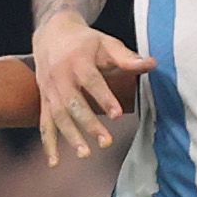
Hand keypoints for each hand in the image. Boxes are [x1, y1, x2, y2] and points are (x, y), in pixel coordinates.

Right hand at [32, 18, 155, 164]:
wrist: (51, 34)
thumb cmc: (86, 41)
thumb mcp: (106, 43)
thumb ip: (127, 57)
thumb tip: (152, 64)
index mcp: (77, 60)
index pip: (91, 81)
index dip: (104, 97)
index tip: (117, 115)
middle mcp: (60, 76)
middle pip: (73, 103)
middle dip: (88, 123)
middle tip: (106, 142)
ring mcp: (49, 90)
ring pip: (58, 116)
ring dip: (70, 136)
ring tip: (85, 154)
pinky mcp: (44, 100)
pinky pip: (44, 124)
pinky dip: (48, 144)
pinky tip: (55, 162)